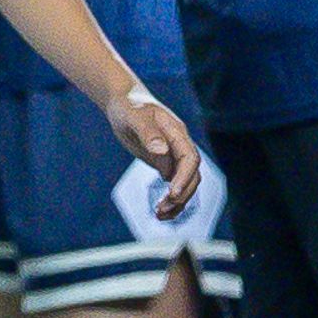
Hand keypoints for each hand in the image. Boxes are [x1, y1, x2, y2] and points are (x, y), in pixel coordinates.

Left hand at [107, 84, 203, 219]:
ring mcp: (174, 156)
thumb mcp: (134, 116)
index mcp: (177, 133)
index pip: (190, 158)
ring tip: (160, 215)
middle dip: (181, 194)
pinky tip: (159, 213)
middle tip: (162, 209)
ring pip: (185, 183)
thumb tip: (161, 151)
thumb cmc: (129, 106)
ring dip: (177, 201)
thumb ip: (148, 133)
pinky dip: (170, 199)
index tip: (173, 192)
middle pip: (192, 175)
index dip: (185, 176)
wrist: (125, 102)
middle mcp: (180, 146)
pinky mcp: (165, 163)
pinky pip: (173, 185)